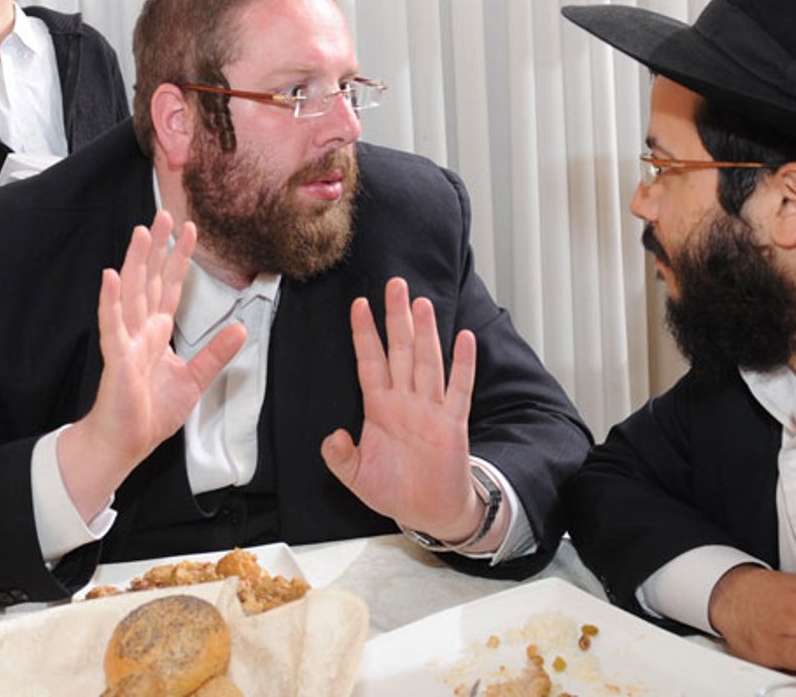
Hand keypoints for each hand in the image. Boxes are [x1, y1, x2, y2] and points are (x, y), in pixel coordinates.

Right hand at [59, 212, 246, 518]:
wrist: (125, 443)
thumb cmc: (150, 411)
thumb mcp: (194, 378)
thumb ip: (216, 353)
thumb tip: (242, 329)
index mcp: (157, 332)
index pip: (170, 287)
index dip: (179, 259)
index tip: (190, 230)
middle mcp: (140, 330)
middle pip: (149, 280)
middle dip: (157, 248)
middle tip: (164, 214)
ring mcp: (126, 341)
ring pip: (130, 294)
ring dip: (135, 263)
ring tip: (141, 234)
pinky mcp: (115, 359)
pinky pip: (112, 325)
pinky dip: (111, 301)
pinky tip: (111, 277)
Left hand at [320, 277, 483, 541]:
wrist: (429, 511)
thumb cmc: (396, 490)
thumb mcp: (357, 477)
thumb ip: (340, 457)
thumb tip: (332, 437)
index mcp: (380, 408)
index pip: (370, 362)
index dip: (364, 334)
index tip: (359, 305)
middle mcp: (406, 401)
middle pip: (401, 350)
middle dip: (397, 317)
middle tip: (394, 284)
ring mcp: (431, 409)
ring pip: (428, 362)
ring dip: (426, 333)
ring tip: (421, 303)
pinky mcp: (453, 423)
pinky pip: (459, 389)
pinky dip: (463, 365)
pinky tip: (464, 339)